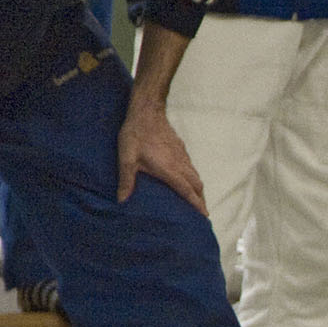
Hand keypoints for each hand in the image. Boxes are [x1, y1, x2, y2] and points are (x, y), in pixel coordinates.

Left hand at [117, 98, 206, 214]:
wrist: (146, 111)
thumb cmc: (136, 135)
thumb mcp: (127, 159)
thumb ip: (126, 181)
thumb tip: (121, 201)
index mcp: (169, 170)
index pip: (187, 191)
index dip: (197, 204)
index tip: (205, 215)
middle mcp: (180, 164)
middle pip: (197, 185)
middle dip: (201, 199)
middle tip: (201, 211)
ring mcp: (182, 155)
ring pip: (196, 175)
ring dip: (198, 188)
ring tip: (196, 198)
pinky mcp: (180, 148)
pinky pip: (191, 166)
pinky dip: (193, 177)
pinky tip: (186, 178)